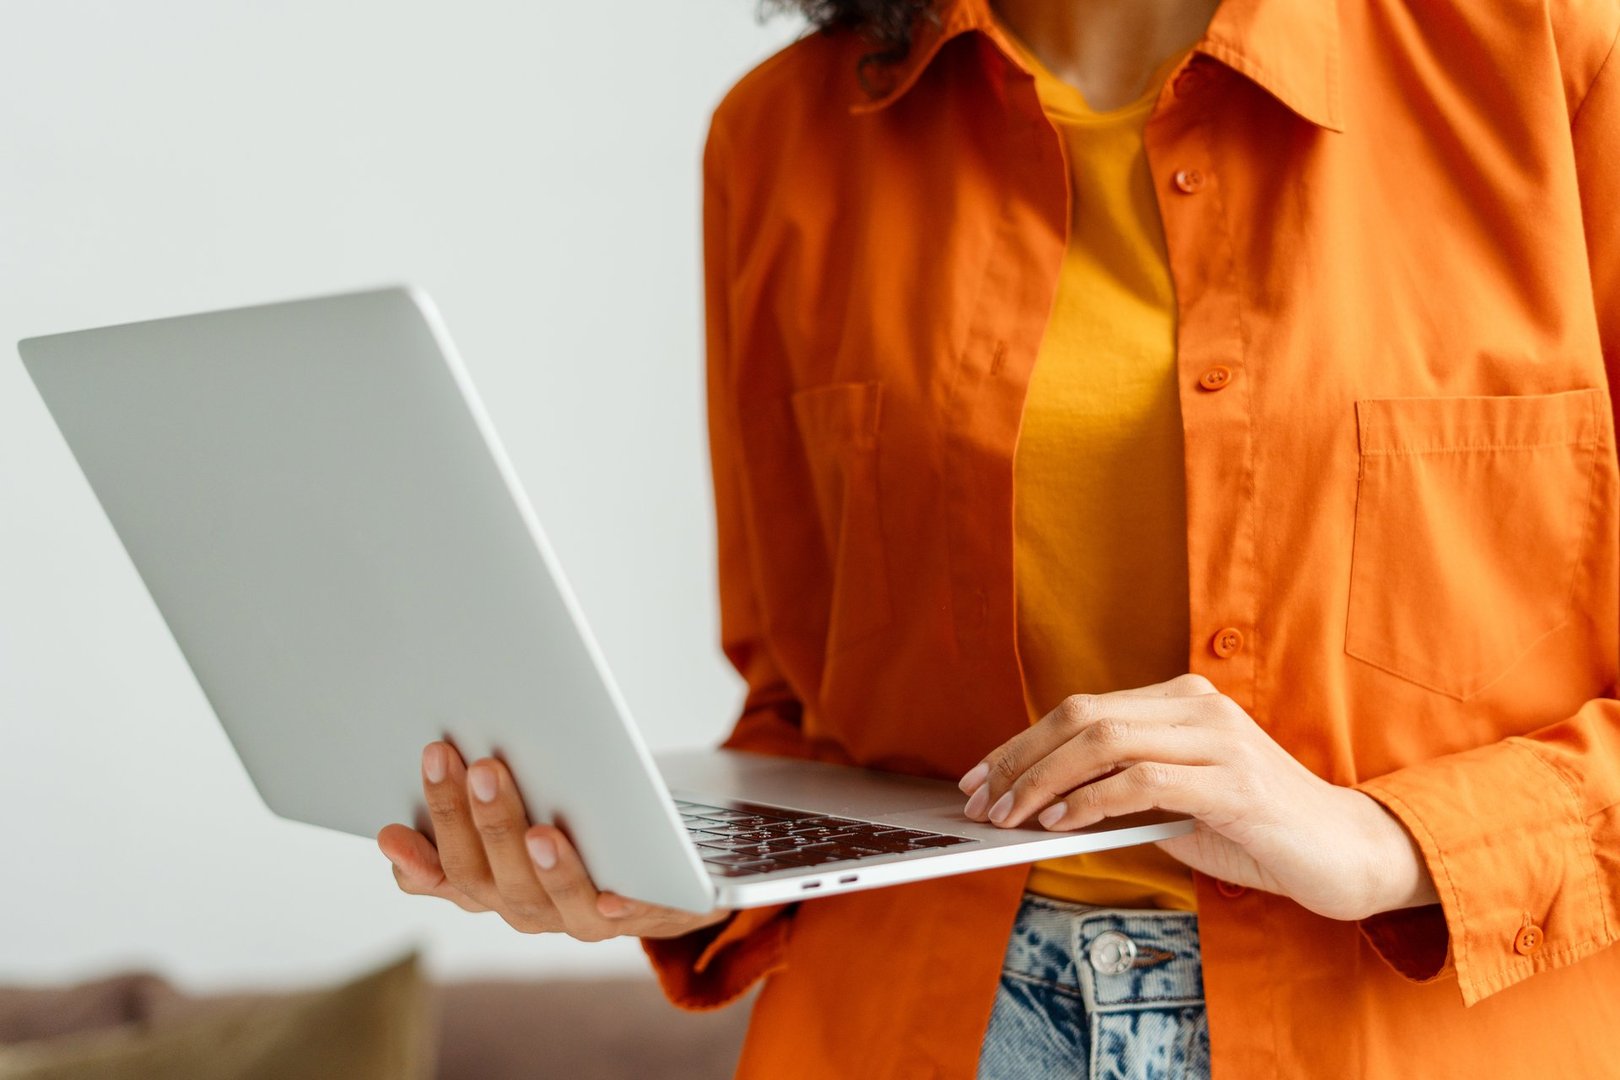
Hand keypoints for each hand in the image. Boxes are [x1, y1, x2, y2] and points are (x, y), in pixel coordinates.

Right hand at [378, 741, 732, 940]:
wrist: (667, 870)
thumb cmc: (579, 827)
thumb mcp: (515, 816)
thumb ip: (467, 813)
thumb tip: (400, 813)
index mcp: (490, 884)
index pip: (443, 875)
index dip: (417, 859)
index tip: (391, 828)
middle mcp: (527, 908)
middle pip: (491, 879)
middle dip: (480, 824)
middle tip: (480, 768)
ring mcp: (581, 917)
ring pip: (551, 901)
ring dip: (544, 866)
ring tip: (539, 830)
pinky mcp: (641, 915)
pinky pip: (629, 916)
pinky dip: (620, 906)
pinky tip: (616, 893)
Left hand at [957, 674, 1439, 921]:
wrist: (1344, 852)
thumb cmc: (1254, 831)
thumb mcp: (1175, 803)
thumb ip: (1120, 791)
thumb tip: (1040, 805)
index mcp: (1181, 700)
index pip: (1081, 709)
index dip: (1022, 743)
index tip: (980, 778)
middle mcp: (1198, 706)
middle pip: (1082, 717)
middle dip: (1020, 760)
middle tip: (982, 802)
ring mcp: (1219, 739)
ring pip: (1104, 741)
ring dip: (1044, 783)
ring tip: (1010, 818)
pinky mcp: (1234, 781)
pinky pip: (1141, 782)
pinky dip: (1089, 803)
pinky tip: (1061, 825)